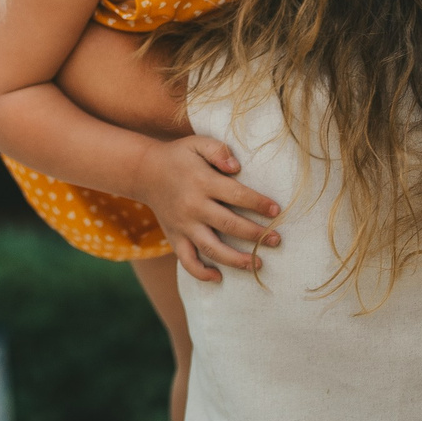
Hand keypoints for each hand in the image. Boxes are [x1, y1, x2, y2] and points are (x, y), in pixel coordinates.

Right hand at [132, 135, 281, 283]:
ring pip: (212, 248)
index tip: (276, 211)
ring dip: (237, 260)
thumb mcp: (197, 143)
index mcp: (202, 182)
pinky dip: (201, 273)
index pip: (237, 195)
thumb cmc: (179, 156)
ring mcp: (183, 225)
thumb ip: (218, 150)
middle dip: (256, 235)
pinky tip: (218, 277)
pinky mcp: (174, 237)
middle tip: (276, 240)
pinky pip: (187, 261)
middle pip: (229, 225)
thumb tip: (236, 167)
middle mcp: (193, 206)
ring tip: (257, 264)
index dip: (259, 204)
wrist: (144, 171)